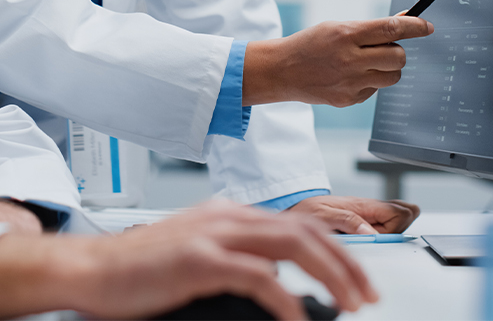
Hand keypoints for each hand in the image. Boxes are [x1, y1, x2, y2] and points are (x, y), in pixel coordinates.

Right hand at [0, 200, 377, 320]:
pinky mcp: (199, 259)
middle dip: (345, 260)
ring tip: (351, 303)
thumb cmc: (140, 268)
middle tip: (368, 293)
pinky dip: (285, 299)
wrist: (92, 268)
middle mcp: (228, 215)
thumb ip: (237, 258)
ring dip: (329, 273)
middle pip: (304, 229)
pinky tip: (299, 319)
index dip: (334, 243)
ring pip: (291, 244)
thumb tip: (276, 282)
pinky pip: (258, 276)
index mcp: (230, 213)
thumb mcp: (198, 254)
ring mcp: (215, 233)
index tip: (358, 269)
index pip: (297, 221)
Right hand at [243, 16, 433, 105]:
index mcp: (347, 35)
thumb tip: (403, 22)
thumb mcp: (337, 27)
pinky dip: (370, 81)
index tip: (426, 26)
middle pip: (398, 56)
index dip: (415, 26)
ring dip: (388, 68)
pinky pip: (375, 90)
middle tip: (384, 48)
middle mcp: (351, 59)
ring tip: (368, 63)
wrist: (283, 70)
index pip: (391, 29)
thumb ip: (369, 28)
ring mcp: (350, 82)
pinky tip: (350, 76)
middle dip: (398, 51)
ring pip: (393, 76)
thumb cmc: (311, 44)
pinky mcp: (349, 99)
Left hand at [286, 196, 419, 234]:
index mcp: (364, 205)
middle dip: (398, 230)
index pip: (400, 212)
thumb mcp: (323, 216)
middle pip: (405, 216)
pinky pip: (387, 227)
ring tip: (368, 239)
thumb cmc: (307, 210)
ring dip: (391, 234)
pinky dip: (384, 235)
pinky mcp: (365, 223)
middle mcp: (370, 209)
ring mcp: (369, 216)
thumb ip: (347, 221)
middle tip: (376, 238)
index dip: (397, 226)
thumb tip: (372, 232)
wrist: (296, 209)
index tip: (381, 237)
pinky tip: (369, 240)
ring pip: (399, 223)